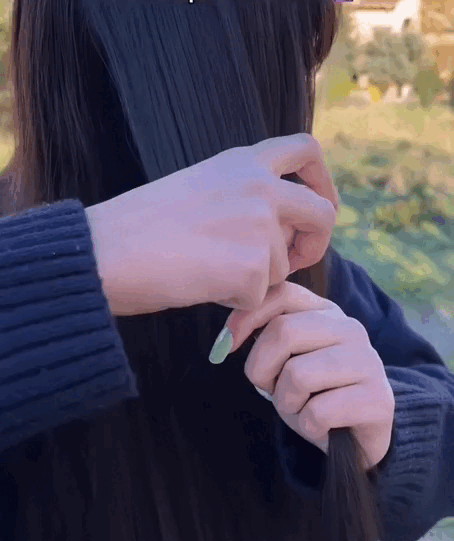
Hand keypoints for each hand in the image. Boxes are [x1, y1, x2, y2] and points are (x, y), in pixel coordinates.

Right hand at [85, 133, 337, 315]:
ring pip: (283, 266)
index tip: (318, 203)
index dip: (323, 181)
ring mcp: (259, 226)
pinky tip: (201, 286)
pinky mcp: (252, 267)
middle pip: (323, 213)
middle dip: (315, 242)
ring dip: (255, 278)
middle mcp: (260, 187)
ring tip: (206, 271)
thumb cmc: (139, 226)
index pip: (307, 150)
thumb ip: (243, 196)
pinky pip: (260, 296)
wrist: (105, 252)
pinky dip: (236, 302)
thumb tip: (277, 228)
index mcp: (243, 162)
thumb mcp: (199, 188)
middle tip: (292, 261)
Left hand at [224, 281, 395, 471]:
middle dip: (262, 368)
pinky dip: (308, 425)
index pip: (281, 293)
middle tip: (271, 388)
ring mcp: (367, 361)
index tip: (228, 344)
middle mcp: (350, 328)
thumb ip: (265, 336)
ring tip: (302, 407)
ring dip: (287, 402)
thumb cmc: (314, 393)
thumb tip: (227, 340)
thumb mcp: (285, 359)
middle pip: (284, 332)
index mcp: (326, 312)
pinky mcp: (377, 399)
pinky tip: (321, 426)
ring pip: (298, 375)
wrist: (357, 437)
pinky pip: (317, 412)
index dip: (246, 317)